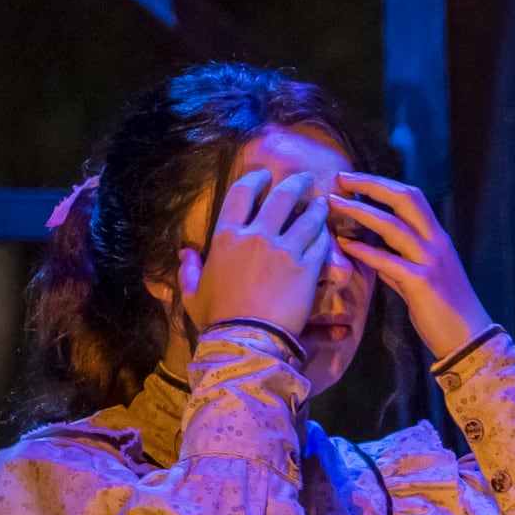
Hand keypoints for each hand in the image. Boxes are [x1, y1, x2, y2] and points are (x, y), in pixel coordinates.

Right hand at [182, 167, 335, 344]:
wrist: (247, 339)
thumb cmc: (217, 318)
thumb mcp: (193, 293)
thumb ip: (190, 270)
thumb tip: (186, 254)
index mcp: (226, 236)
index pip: (241, 194)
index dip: (255, 180)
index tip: (265, 176)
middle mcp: (257, 236)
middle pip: (281, 197)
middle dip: (295, 184)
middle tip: (304, 179)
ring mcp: (285, 251)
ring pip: (307, 218)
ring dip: (316, 207)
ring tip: (322, 202)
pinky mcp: (307, 269)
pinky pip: (320, 243)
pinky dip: (324, 234)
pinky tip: (327, 232)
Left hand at [324, 173, 493, 361]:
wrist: (468, 338)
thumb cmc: (445, 310)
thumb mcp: (422, 278)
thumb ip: (398, 262)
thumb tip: (372, 252)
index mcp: (438, 238)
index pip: (411, 197)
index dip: (381, 184)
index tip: (353, 180)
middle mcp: (437, 243)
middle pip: (405, 199)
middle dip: (371, 185)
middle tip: (341, 179)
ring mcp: (430, 261)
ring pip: (392, 225)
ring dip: (359, 211)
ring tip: (334, 204)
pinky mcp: (422, 282)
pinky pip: (387, 260)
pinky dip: (364, 250)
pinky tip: (344, 245)